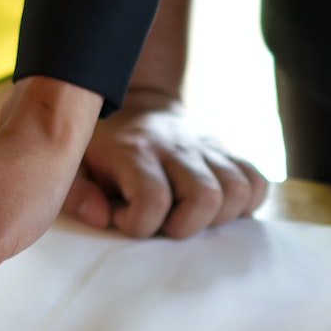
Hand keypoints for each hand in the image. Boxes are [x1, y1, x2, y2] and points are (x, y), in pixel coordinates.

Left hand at [63, 88, 267, 237]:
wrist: (137, 103)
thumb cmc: (100, 146)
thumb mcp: (73, 163)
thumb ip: (76, 194)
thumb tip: (103, 219)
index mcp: (134, 152)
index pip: (152, 200)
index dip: (138, 224)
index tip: (121, 217)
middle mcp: (176, 149)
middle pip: (205, 198)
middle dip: (184, 227)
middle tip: (162, 223)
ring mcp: (206, 150)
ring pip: (238, 192)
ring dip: (217, 218)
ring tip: (186, 215)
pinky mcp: (226, 153)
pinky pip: (257, 182)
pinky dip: (245, 204)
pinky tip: (214, 208)